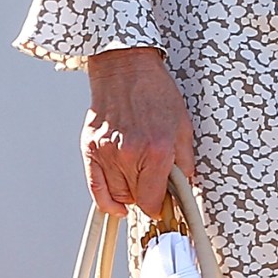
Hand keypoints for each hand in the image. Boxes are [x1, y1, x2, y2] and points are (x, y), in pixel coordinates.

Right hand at [81, 47, 195, 216]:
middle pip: (136, 199)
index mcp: (157, 150)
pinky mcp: (90, 149)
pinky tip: (117, 206)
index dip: (161, 207)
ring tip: (140, 181)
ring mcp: (106, 153)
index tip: (165, 207)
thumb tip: (186, 183)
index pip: (153, 199)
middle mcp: (129, 155)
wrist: (126, 70)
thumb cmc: (155, 93)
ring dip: (130, 194)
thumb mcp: (183, 125)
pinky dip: (106, 201)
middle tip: (156, 188)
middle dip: (148, 197)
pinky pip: (95, 187)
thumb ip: (185, 160)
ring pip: (117, 194)